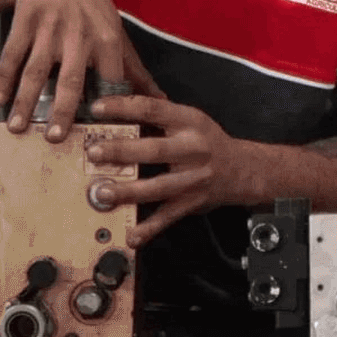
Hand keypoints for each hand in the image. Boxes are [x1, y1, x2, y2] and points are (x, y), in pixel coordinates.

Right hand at [0, 0, 157, 139]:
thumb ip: (134, 68)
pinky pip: (12, 54)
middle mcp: (79, 36)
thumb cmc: (92, 8)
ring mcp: (50, 29)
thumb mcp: (117, 32)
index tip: (103, 133)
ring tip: (17, 127)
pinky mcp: (25, 22)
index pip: (111, 79)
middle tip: (54, 138)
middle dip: (63, 110)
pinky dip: (3, 77)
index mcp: (107, 40)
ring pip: (36, 70)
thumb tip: (160, 98)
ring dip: (25, 100)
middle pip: (72, 79)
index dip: (109, 106)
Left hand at [83, 94, 242, 247]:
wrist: (241, 170)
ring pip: (158, 187)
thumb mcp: (190, 119)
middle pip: (154, 150)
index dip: (125, 107)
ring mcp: (192, 178)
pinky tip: (131, 235)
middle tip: (94, 152)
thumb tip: (119, 101)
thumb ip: (159, 113)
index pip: (153, 109)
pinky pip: (167, 217)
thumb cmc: (207, 142)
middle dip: (122, 151)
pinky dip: (149, 229)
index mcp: (189, 122)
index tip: (98, 108)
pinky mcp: (191, 203)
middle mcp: (192, 149)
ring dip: (129, 192)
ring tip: (102, 192)